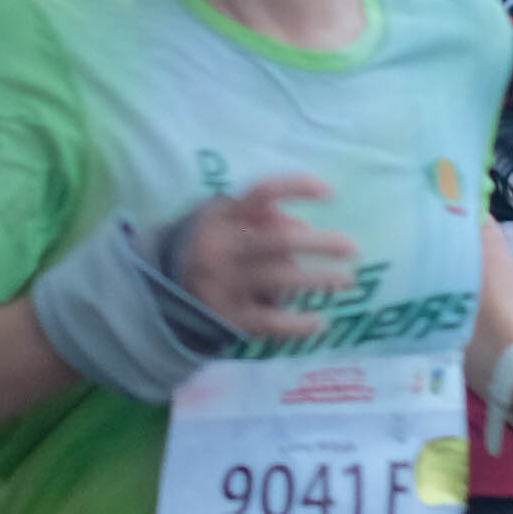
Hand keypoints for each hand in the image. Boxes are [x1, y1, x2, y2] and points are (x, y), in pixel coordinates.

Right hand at [171, 173, 360, 345]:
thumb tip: (301, 225)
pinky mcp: (228, 317)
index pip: (262, 194)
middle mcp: (223, 249)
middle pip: (281, 242)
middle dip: (322, 244)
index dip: (296, 188)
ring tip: (346, 281)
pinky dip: (298, 324)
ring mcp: (225, 285)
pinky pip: (270, 322)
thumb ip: (257, 216)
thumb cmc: (205, 246)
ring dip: (319, 280)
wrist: (159, 291)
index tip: (329, 193)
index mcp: (222, 218)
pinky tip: (320, 323)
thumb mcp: (220, 220)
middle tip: (353, 248)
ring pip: (281, 281)